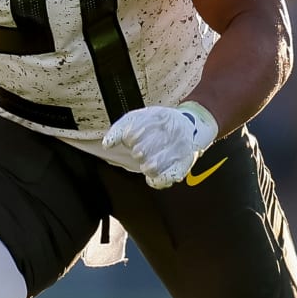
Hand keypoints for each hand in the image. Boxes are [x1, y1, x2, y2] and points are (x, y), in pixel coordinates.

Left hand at [101, 101, 218, 188]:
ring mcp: (178, 149)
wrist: (190, 123)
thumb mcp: (138, 117)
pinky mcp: (184, 165)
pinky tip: (154, 176)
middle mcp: (170, 132)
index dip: (129, 138)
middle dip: (138, 152)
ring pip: (150, 167)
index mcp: (157, 118)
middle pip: (140, 152)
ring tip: (151, 159)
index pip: (131, 135)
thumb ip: (119, 129)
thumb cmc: (159, 122)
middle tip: (146, 147)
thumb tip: (107, 145)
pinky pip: (165, 179)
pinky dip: (156, 180)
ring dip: (146, 166)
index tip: (135, 136)